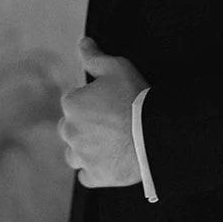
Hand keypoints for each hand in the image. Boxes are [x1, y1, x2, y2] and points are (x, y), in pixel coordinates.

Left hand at [58, 37, 146, 187]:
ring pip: (73, 154)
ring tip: (105, 147)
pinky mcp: (96, 176)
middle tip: (108, 126)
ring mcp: (82, 156)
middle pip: (68, 130)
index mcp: (71, 104)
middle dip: (83, 128)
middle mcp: (70, 131)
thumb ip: (94, 57)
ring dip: (84, 151)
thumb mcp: (117, 68)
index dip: (90, 103)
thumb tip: (82, 44)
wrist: (154, 135)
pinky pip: (86, 176)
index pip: (72, 103)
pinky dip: (93, 172)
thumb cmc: (136, 98)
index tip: (107, 105)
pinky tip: (106, 164)